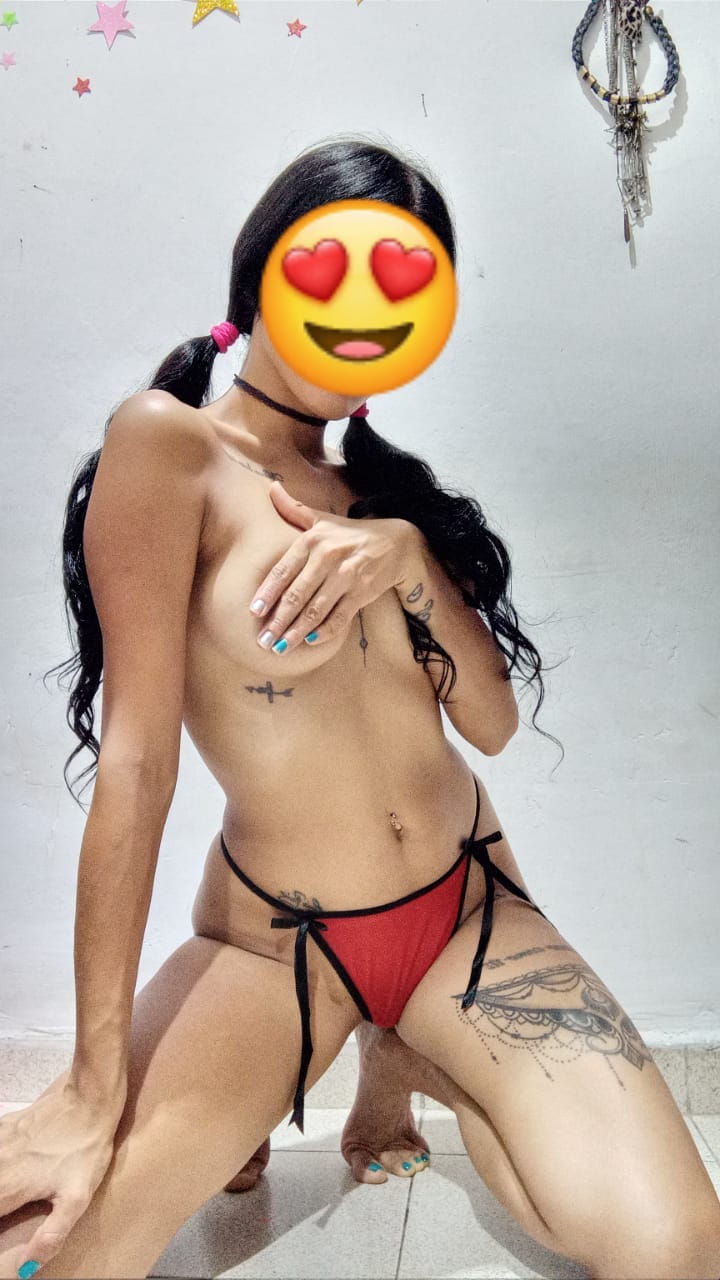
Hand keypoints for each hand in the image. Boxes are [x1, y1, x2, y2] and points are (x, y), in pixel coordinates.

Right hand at [0, 1070, 123, 1275]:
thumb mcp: (76, 1199)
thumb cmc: (85, 1149)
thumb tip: (27, 1270)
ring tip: (13, 1191)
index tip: (3, 1225)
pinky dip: (0, 1162)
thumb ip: (50, 1236)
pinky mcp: (4, 1126)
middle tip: (9, 1209)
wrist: (89, 1100)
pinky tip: (11, 1167)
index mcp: (7, 1189)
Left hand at [249, 480, 413, 653]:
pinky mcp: (362, 592)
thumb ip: (293, 508)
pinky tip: (310, 642)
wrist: (396, 543)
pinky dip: (325, 631)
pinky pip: (340, 617)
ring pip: (316, 610)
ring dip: (296, 632)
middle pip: (297, 595)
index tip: (254, 611)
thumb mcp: (322, 519)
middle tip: (262, 640)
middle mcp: (328, 557)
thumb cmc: (350, 534)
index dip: (267, 593)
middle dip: (278, 620)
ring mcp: (346, 576)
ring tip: (280, 648)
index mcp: (312, 540)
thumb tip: (271, 487)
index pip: (283, 570)